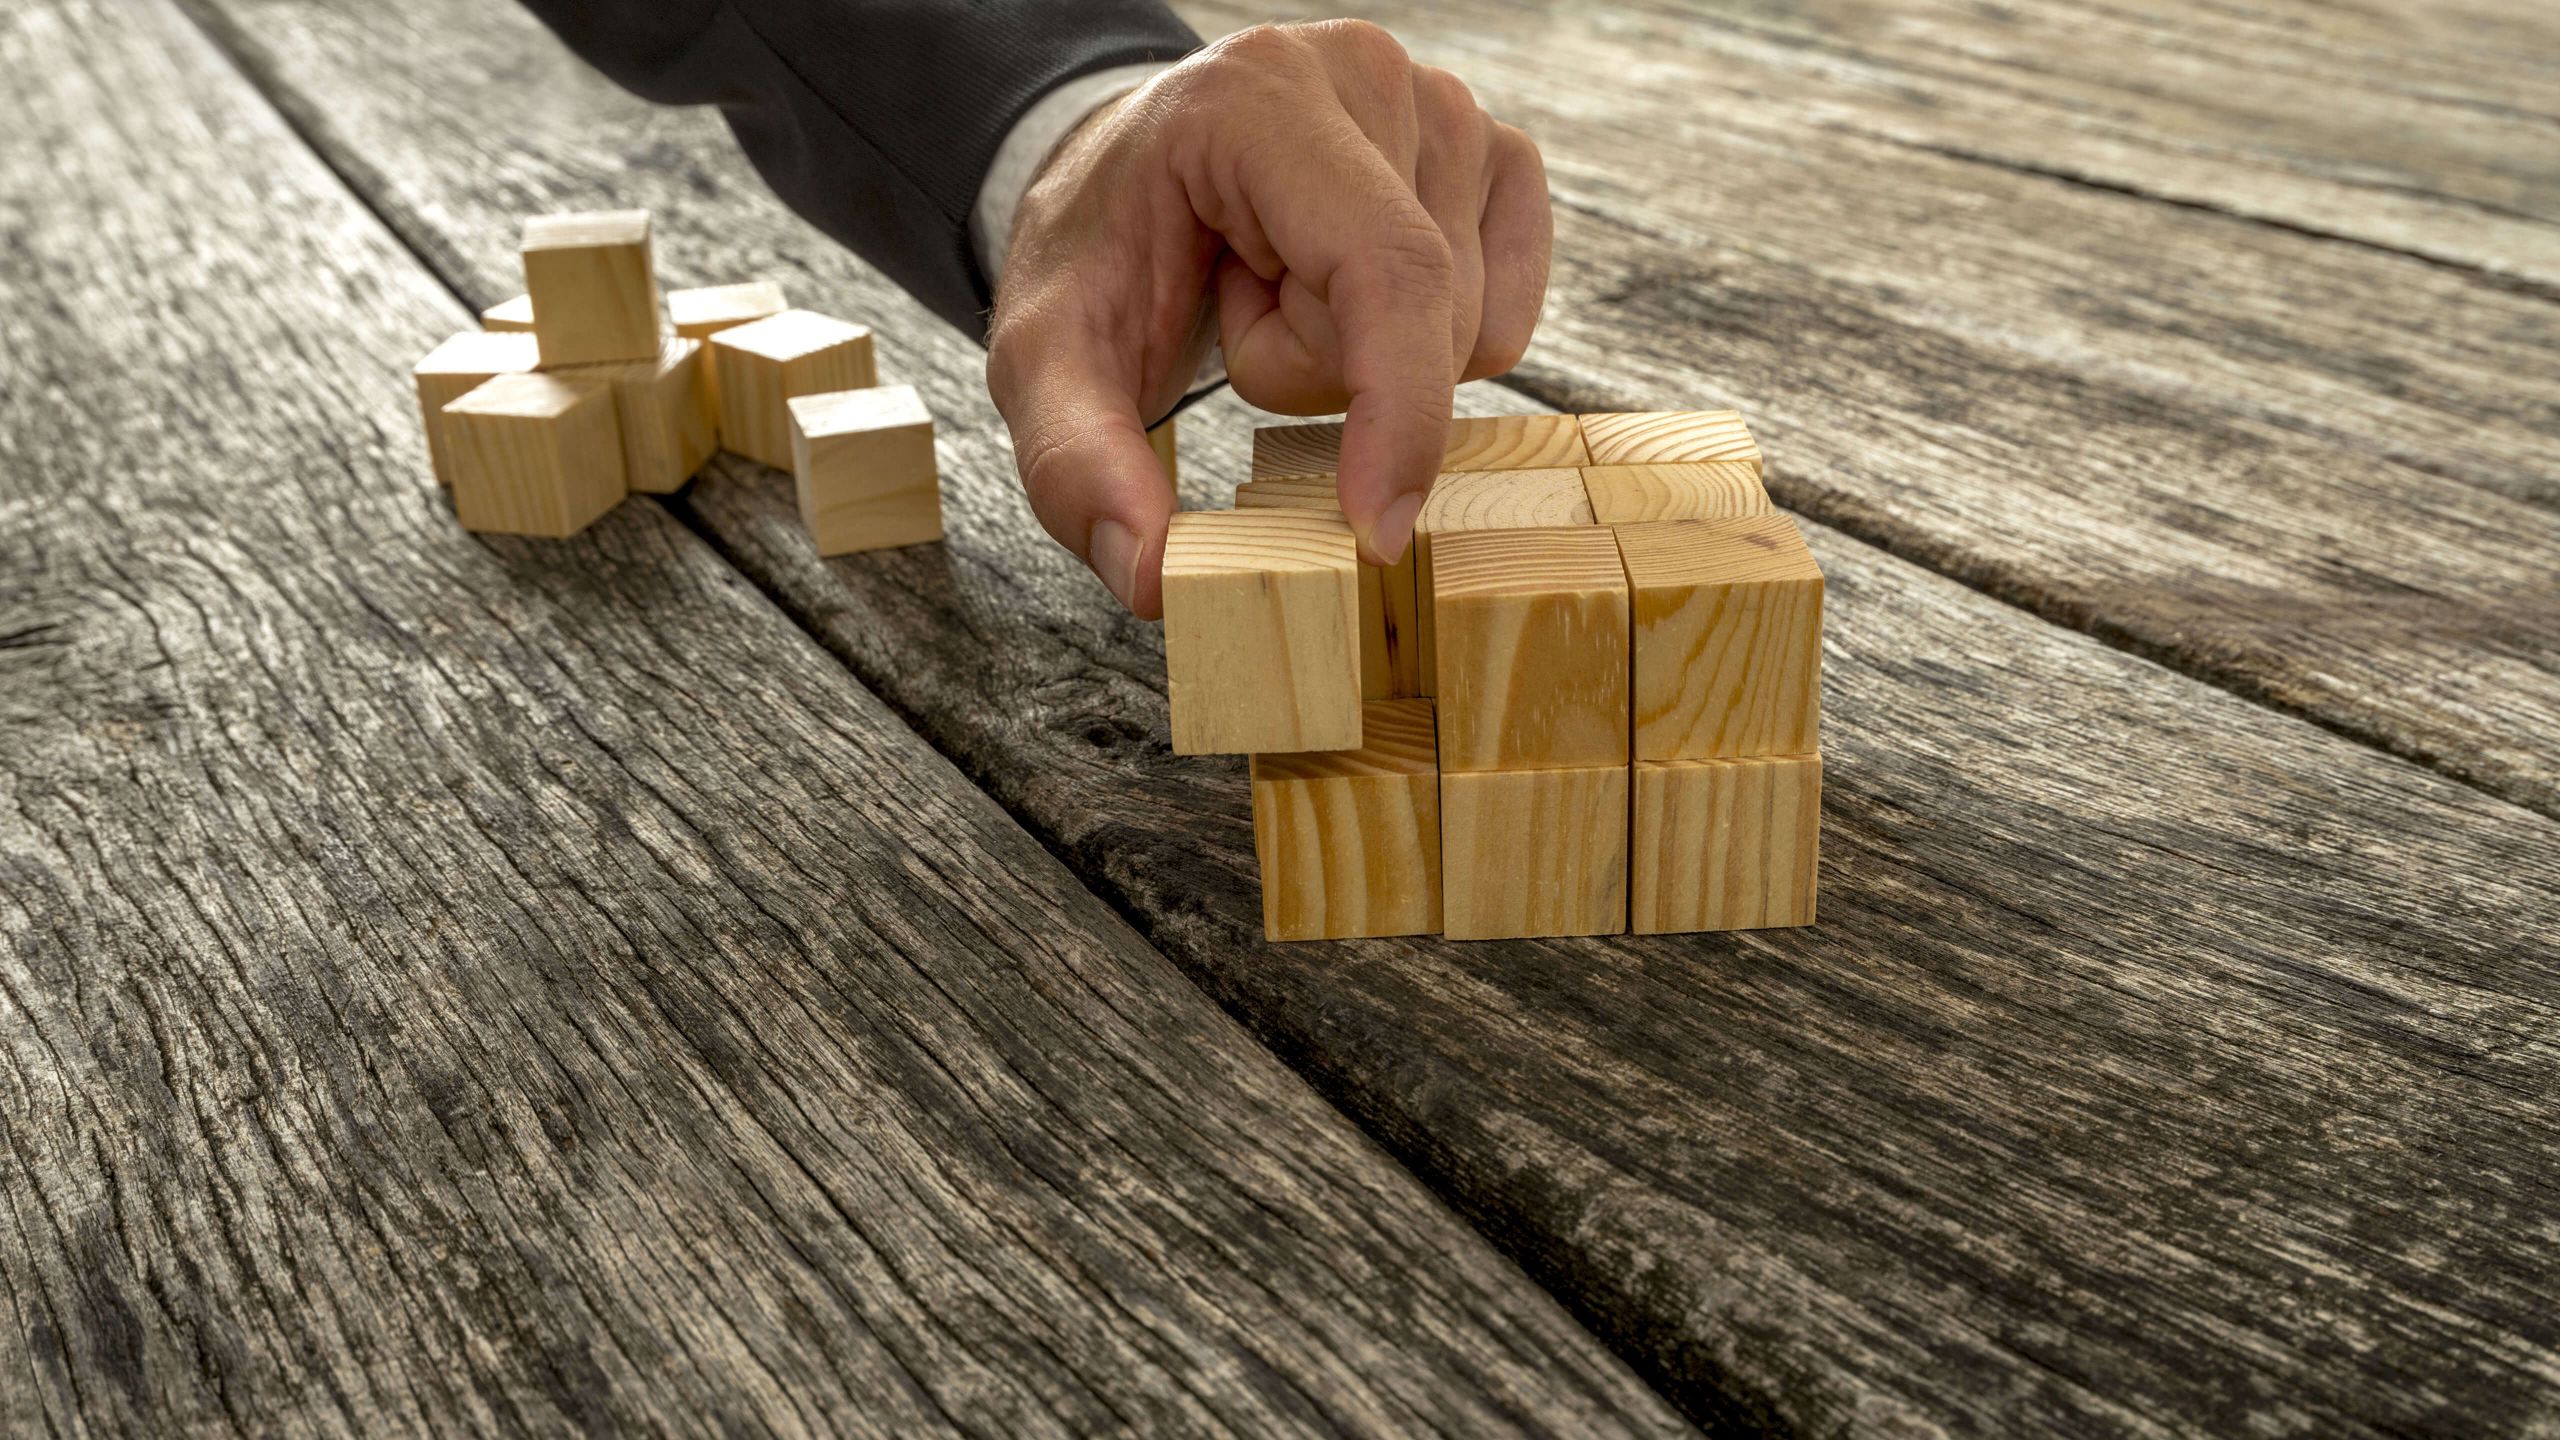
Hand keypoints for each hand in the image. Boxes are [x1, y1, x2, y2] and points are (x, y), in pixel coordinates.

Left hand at [985, 21, 1552, 617]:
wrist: (1130, 180)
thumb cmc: (1100, 255)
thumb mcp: (1045, 361)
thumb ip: (1077, 464)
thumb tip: (1149, 578)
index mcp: (1261, 100)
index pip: (1386, 271)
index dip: (1398, 412)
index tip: (1374, 530)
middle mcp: (1370, 77)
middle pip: (1424, 320)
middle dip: (1327, 376)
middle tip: (1238, 315)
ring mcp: (1447, 108)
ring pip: (1469, 329)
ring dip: (1366, 359)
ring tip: (1282, 291)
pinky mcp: (1495, 156)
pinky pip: (1507, 322)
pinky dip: (1429, 345)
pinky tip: (1346, 292)